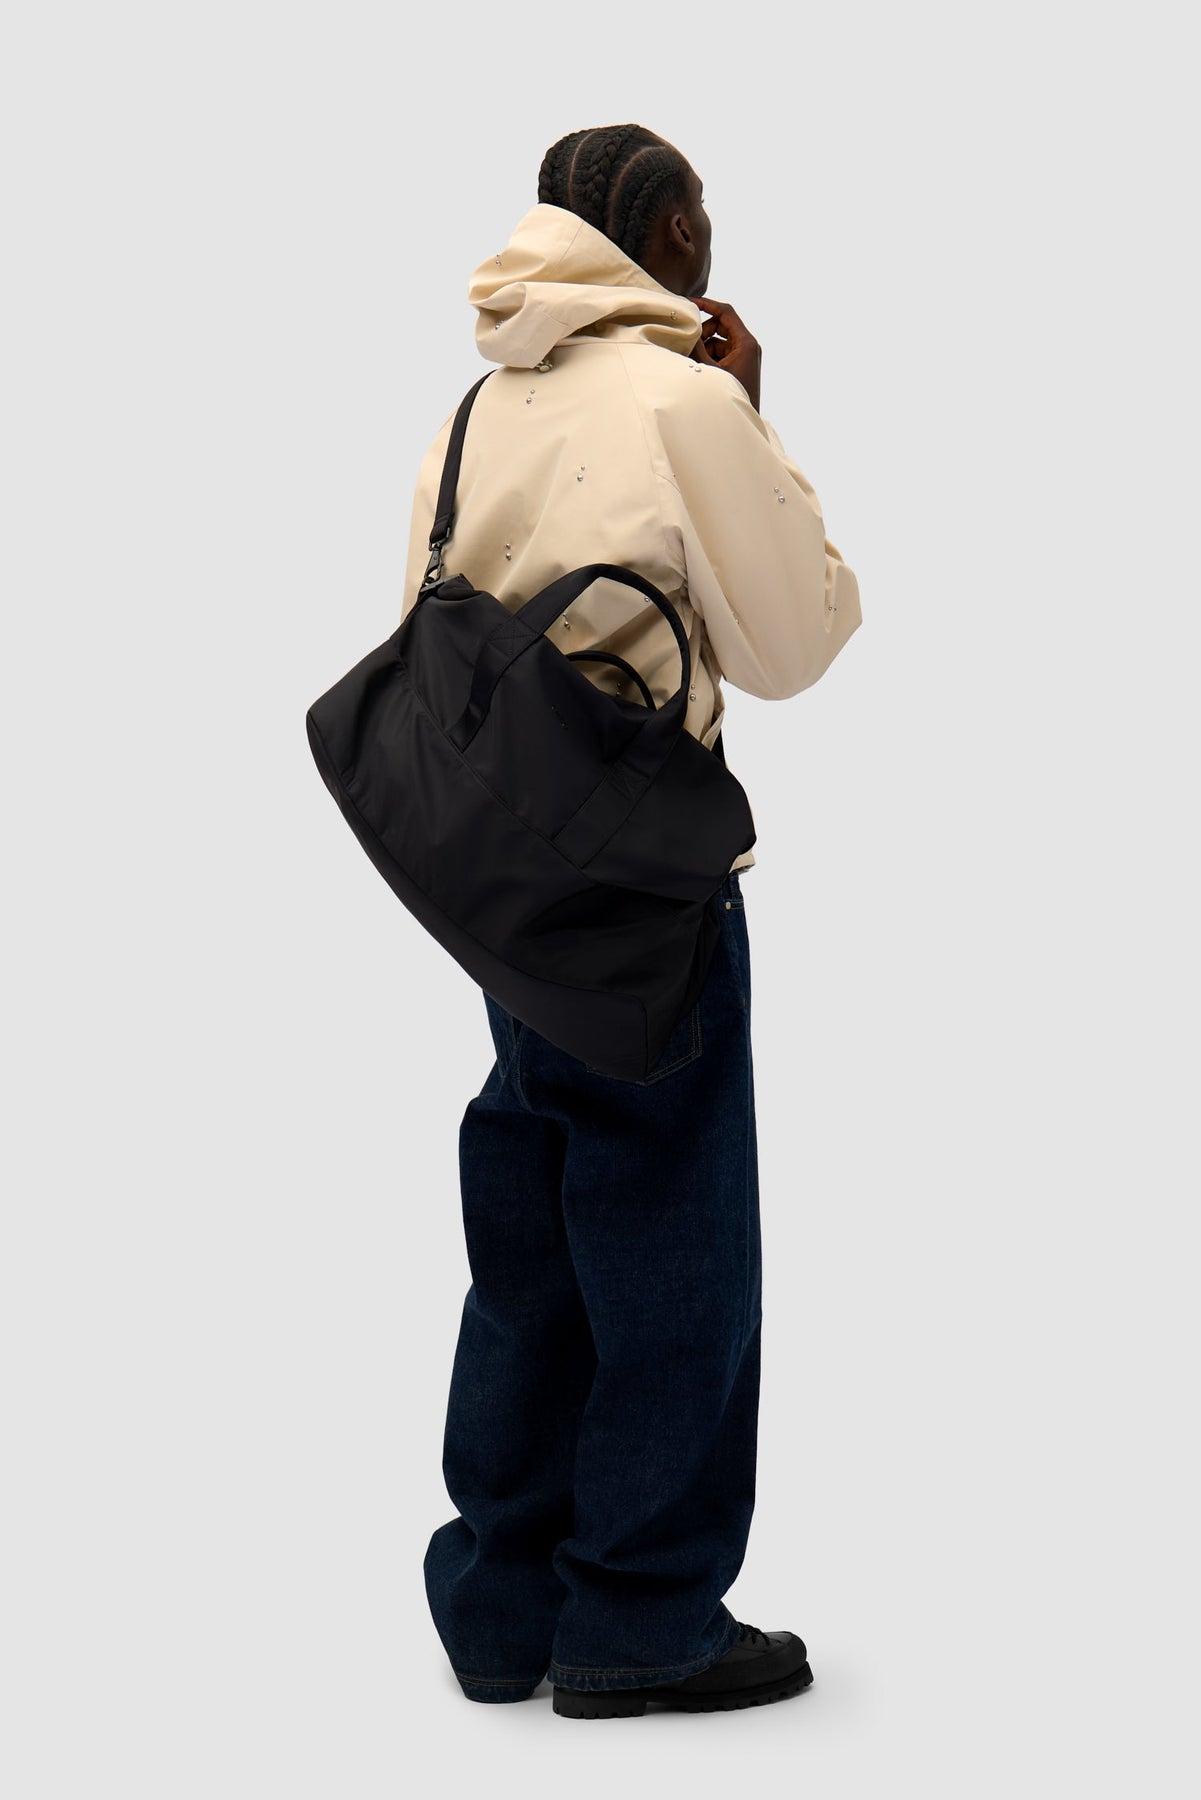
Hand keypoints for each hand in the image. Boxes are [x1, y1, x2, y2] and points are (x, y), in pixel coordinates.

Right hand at [689, 297, 761, 412]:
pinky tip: (699, 367)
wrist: (740, 423)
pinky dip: (709, 355)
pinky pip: (721, 351)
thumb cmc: (728, 397)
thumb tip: (686, 330)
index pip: (726, 312)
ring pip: (719, 339)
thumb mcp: (709, 369)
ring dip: (704, 346)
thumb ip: (697, 348)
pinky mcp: (740, 364)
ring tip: (692, 359)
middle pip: (721, 325)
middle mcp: (748, 346)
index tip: (690, 302)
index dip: (707, 304)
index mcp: (746, 343)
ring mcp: (745, 355)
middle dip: (703, 331)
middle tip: (688, 341)